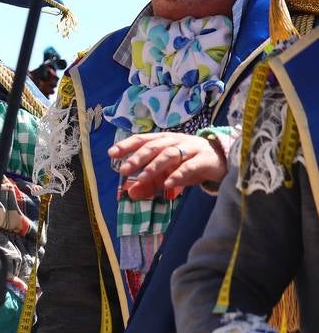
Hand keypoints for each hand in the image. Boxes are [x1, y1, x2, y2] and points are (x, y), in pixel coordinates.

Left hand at [108, 132, 225, 199]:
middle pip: (153, 146)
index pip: (142, 139)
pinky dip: (177, 175)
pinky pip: (189, 167)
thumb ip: (149, 182)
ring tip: (141, 178)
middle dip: (137, 158)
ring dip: (154, 167)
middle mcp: (175, 141)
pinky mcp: (204, 160)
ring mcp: (190, 148)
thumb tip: (130, 193)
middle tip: (123, 170)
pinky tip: (168, 185)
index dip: (126, 145)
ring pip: (169, 155)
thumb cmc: (188, 163)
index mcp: (163, 140)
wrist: (222, 158)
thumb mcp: (167, 172)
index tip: (111, 153)